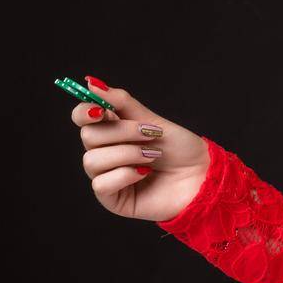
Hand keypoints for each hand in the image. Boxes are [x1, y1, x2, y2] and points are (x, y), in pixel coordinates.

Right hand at [70, 75, 210, 221]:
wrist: (201, 175)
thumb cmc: (180, 149)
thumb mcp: (152, 120)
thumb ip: (121, 102)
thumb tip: (92, 82)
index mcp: (112, 131)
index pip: (82, 117)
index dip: (85, 111)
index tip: (102, 110)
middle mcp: (105, 153)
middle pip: (88, 136)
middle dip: (122, 132)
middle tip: (150, 133)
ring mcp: (107, 176)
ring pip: (92, 160)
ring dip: (127, 154)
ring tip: (152, 156)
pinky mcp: (113, 199)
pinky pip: (101, 184)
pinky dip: (125, 175)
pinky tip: (144, 173)